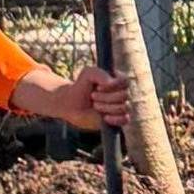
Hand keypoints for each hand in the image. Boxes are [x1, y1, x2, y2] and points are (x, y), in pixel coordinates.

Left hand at [11, 63, 128, 129]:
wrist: (68, 103)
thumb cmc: (76, 86)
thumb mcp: (87, 74)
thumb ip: (99, 73)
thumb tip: (111, 82)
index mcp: (116, 82)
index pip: (125, 83)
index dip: (111, 87)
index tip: (97, 87)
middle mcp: (120, 95)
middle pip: (122, 97)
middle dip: (104, 98)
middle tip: (92, 98)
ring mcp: (119, 108)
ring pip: (122, 108)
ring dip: (105, 108)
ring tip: (94, 106)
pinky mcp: (115, 120)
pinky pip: (124, 120)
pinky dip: (112, 119)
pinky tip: (102, 117)